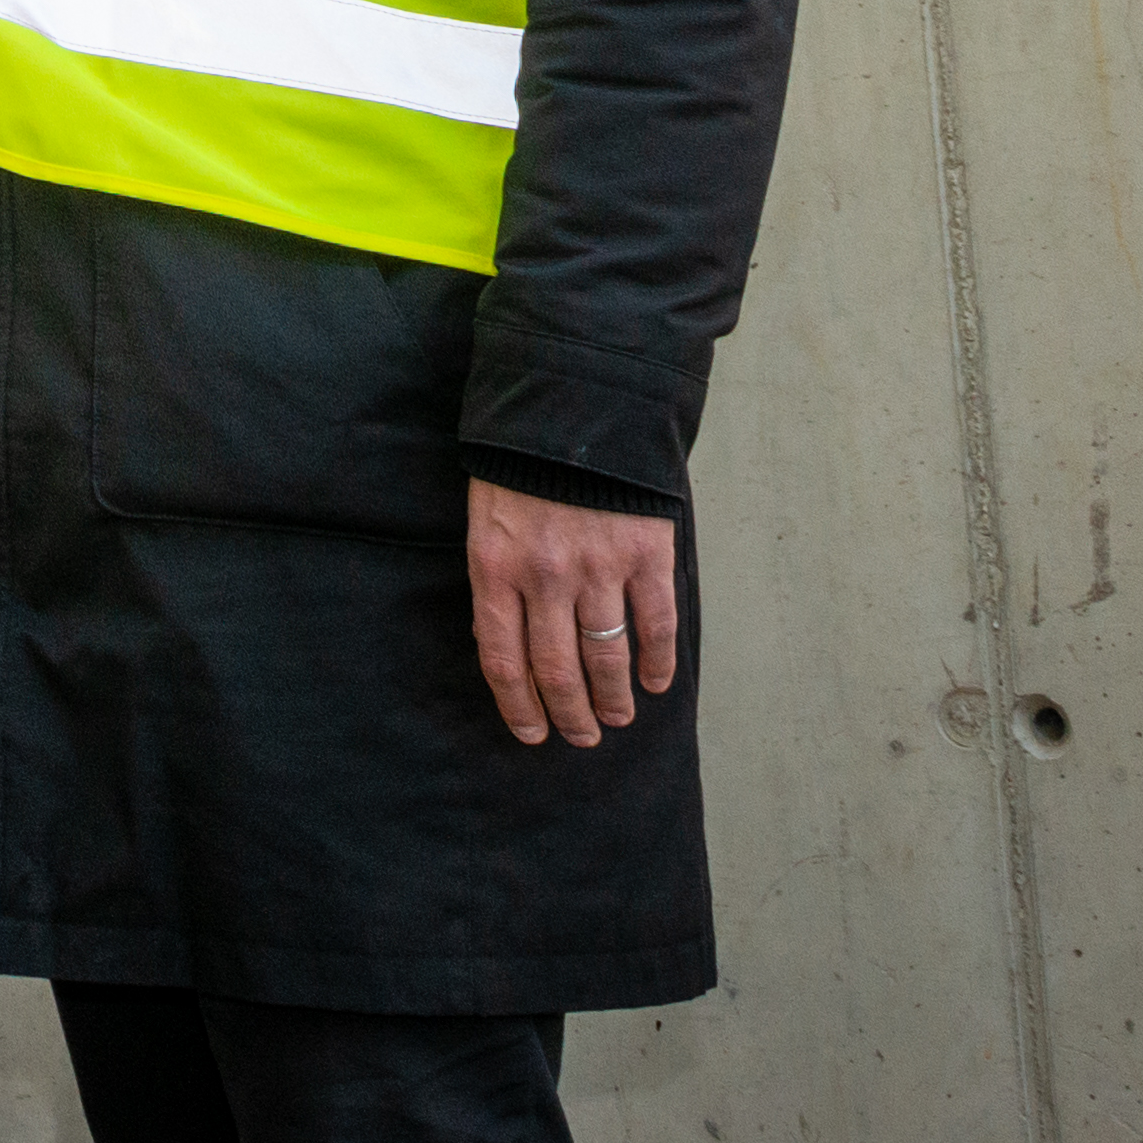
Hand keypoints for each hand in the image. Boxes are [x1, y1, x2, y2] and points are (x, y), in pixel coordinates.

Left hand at [465, 478, 683, 750]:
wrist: (573, 406)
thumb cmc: (520, 468)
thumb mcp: (485, 522)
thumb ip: (495, 582)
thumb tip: (503, 646)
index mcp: (496, 568)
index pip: (503, 661)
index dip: (519, 707)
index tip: (533, 734)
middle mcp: (545, 576)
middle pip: (558, 671)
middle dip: (571, 715)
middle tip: (582, 736)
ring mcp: (598, 565)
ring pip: (607, 657)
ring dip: (614, 699)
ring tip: (616, 717)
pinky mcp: (645, 552)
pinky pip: (655, 623)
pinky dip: (658, 662)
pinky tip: (656, 682)